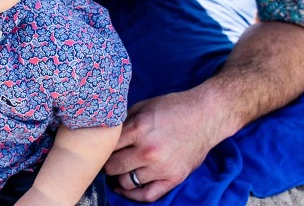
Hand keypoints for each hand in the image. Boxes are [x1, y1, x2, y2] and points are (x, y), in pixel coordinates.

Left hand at [103, 90, 219, 201]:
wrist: (205, 115)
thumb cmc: (172, 107)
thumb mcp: (142, 107)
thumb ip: (123, 122)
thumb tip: (105, 133)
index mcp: (138, 129)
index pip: (107, 147)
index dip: (100, 148)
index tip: (98, 148)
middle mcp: (148, 151)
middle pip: (113, 167)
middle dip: (107, 164)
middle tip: (106, 160)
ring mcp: (162, 167)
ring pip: (127, 182)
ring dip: (119, 178)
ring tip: (116, 172)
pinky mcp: (174, 178)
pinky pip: (148, 195)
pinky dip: (133, 195)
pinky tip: (125, 189)